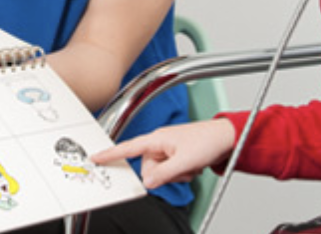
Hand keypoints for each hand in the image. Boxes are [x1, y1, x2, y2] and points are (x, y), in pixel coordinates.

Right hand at [92, 119, 235, 188]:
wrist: (225, 137)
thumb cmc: (207, 141)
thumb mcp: (185, 161)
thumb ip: (163, 173)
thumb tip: (147, 182)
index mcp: (157, 139)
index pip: (129, 148)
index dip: (111, 153)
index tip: (95, 157)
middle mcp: (159, 143)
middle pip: (147, 169)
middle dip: (163, 175)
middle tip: (181, 169)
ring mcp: (168, 149)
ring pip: (159, 173)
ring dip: (175, 175)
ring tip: (189, 165)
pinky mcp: (176, 155)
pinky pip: (170, 172)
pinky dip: (180, 173)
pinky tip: (192, 166)